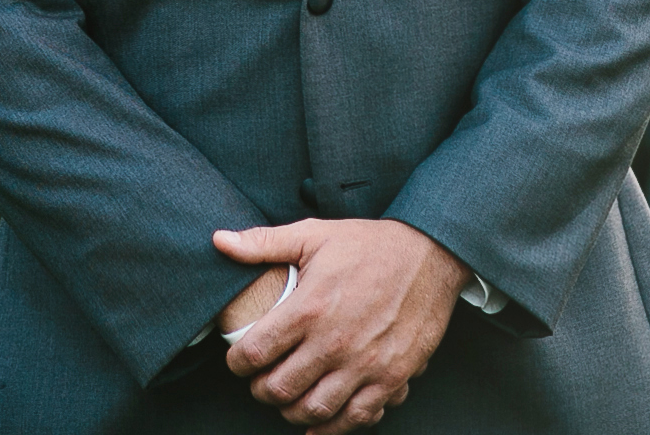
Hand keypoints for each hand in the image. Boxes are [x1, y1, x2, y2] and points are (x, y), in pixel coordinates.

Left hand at [214, 218, 465, 427]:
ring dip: (292, 412)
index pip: (255, 353)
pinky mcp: (392, 378)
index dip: (236, 363)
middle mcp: (334, 343)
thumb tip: (219, 241)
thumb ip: (263, 243)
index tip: (237, 360)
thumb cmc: (367, 245)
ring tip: (287, 399)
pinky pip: (357, 418)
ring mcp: (365, 365)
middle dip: (261, 390)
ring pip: (314, 410)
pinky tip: (320, 423)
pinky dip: (334, 428)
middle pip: (280, 389)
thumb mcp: (312, 234)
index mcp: (309, 308)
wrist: (429, 255)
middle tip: (260, 381)